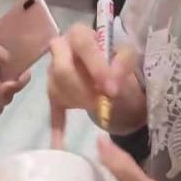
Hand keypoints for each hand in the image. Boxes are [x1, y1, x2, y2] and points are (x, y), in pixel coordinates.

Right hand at [47, 25, 137, 146]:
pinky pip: (53, 112)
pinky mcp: (53, 95)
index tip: (110, 89)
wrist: (111, 79)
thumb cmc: (117, 62)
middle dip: (84, 88)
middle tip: (102, 100)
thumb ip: (123, 63)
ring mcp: (52, 73)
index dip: (95, 66)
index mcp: (79, 34)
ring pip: (57, 90)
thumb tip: (111, 85)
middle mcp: (60, 49)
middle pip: (61, 69)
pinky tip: (60, 146)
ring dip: (80, 102)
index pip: (82, 44)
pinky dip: (58, 130)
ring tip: (99, 105)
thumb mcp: (128, 56)